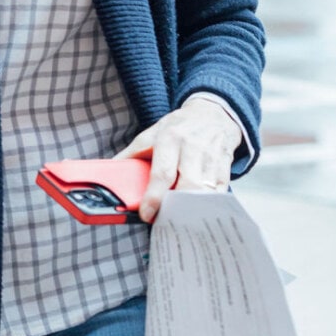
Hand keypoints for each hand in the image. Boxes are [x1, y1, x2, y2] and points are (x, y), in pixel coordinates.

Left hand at [115, 97, 241, 222]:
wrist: (213, 113)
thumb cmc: (178, 127)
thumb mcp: (151, 133)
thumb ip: (132, 153)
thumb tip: (110, 171)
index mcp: (170, 139)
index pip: (162, 173)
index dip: (154, 197)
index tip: (146, 215)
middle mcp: (192, 148)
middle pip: (187, 186)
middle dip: (175, 207)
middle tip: (164, 221)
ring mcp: (212, 158)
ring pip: (205, 192)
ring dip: (192, 210)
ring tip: (178, 221)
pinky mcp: (225, 168)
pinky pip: (219, 193)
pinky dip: (208, 206)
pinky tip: (198, 213)